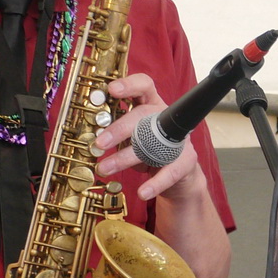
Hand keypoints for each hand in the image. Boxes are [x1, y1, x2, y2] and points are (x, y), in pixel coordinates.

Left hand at [93, 73, 207, 201]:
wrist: (178, 175)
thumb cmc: (150, 150)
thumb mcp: (132, 137)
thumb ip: (117, 133)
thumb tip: (91, 139)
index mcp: (151, 105)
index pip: (144, 86)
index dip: (129, 85)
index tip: (111, 90)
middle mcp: (166, 118)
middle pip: (143, 115)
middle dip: (119, 129)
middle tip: (99, 143)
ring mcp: (178, 139)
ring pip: (151, 144)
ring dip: (125, 158)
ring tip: (104, 168)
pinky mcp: (186, 160)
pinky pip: (169, 172)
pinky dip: (154, 184)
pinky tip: (142, 192)